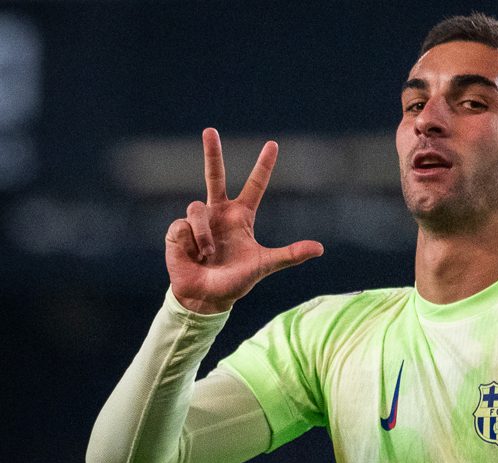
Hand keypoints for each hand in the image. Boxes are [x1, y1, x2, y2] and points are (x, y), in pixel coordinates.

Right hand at [165, 128, 323, 313]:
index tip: (273, 144)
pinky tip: (193, 254)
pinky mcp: (178, 230)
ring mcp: (198, 220)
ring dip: (204, 235)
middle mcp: (219, 212)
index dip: (263, 166)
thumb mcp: (265, 265)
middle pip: (215, 176)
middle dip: (212, 153)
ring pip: (196, 208)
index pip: (255, 185)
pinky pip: (183, 226)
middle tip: (210, 130)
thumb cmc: (236, 281)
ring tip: (208, 254)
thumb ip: (290, 255)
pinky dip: (191, 242)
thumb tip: (320, 248)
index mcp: (241, 216)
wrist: (206, 297)